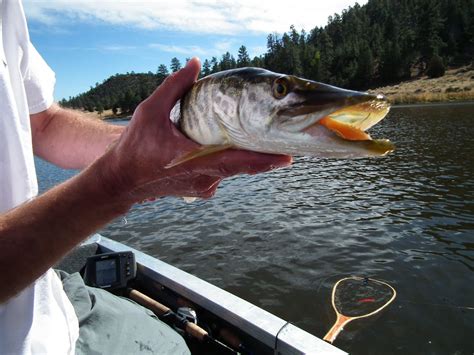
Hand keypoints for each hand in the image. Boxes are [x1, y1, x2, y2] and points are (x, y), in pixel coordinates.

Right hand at [102, 58, 291, 201]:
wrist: (121, 180)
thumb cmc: (135, 147)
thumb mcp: (150, 111)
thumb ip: (175, 86)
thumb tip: (195, 63)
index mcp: (196, 160)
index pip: (238, 162)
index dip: (264, 161)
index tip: (286, 158)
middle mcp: (205, 177)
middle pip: (243, 166)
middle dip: (263, 155)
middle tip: (284, 143)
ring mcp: (205, 186)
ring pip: (233, 168)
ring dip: (243, 155)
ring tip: (257, 139)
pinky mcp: (202, 188)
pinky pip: (222, 173)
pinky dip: (227, 160)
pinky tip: (222, 147)